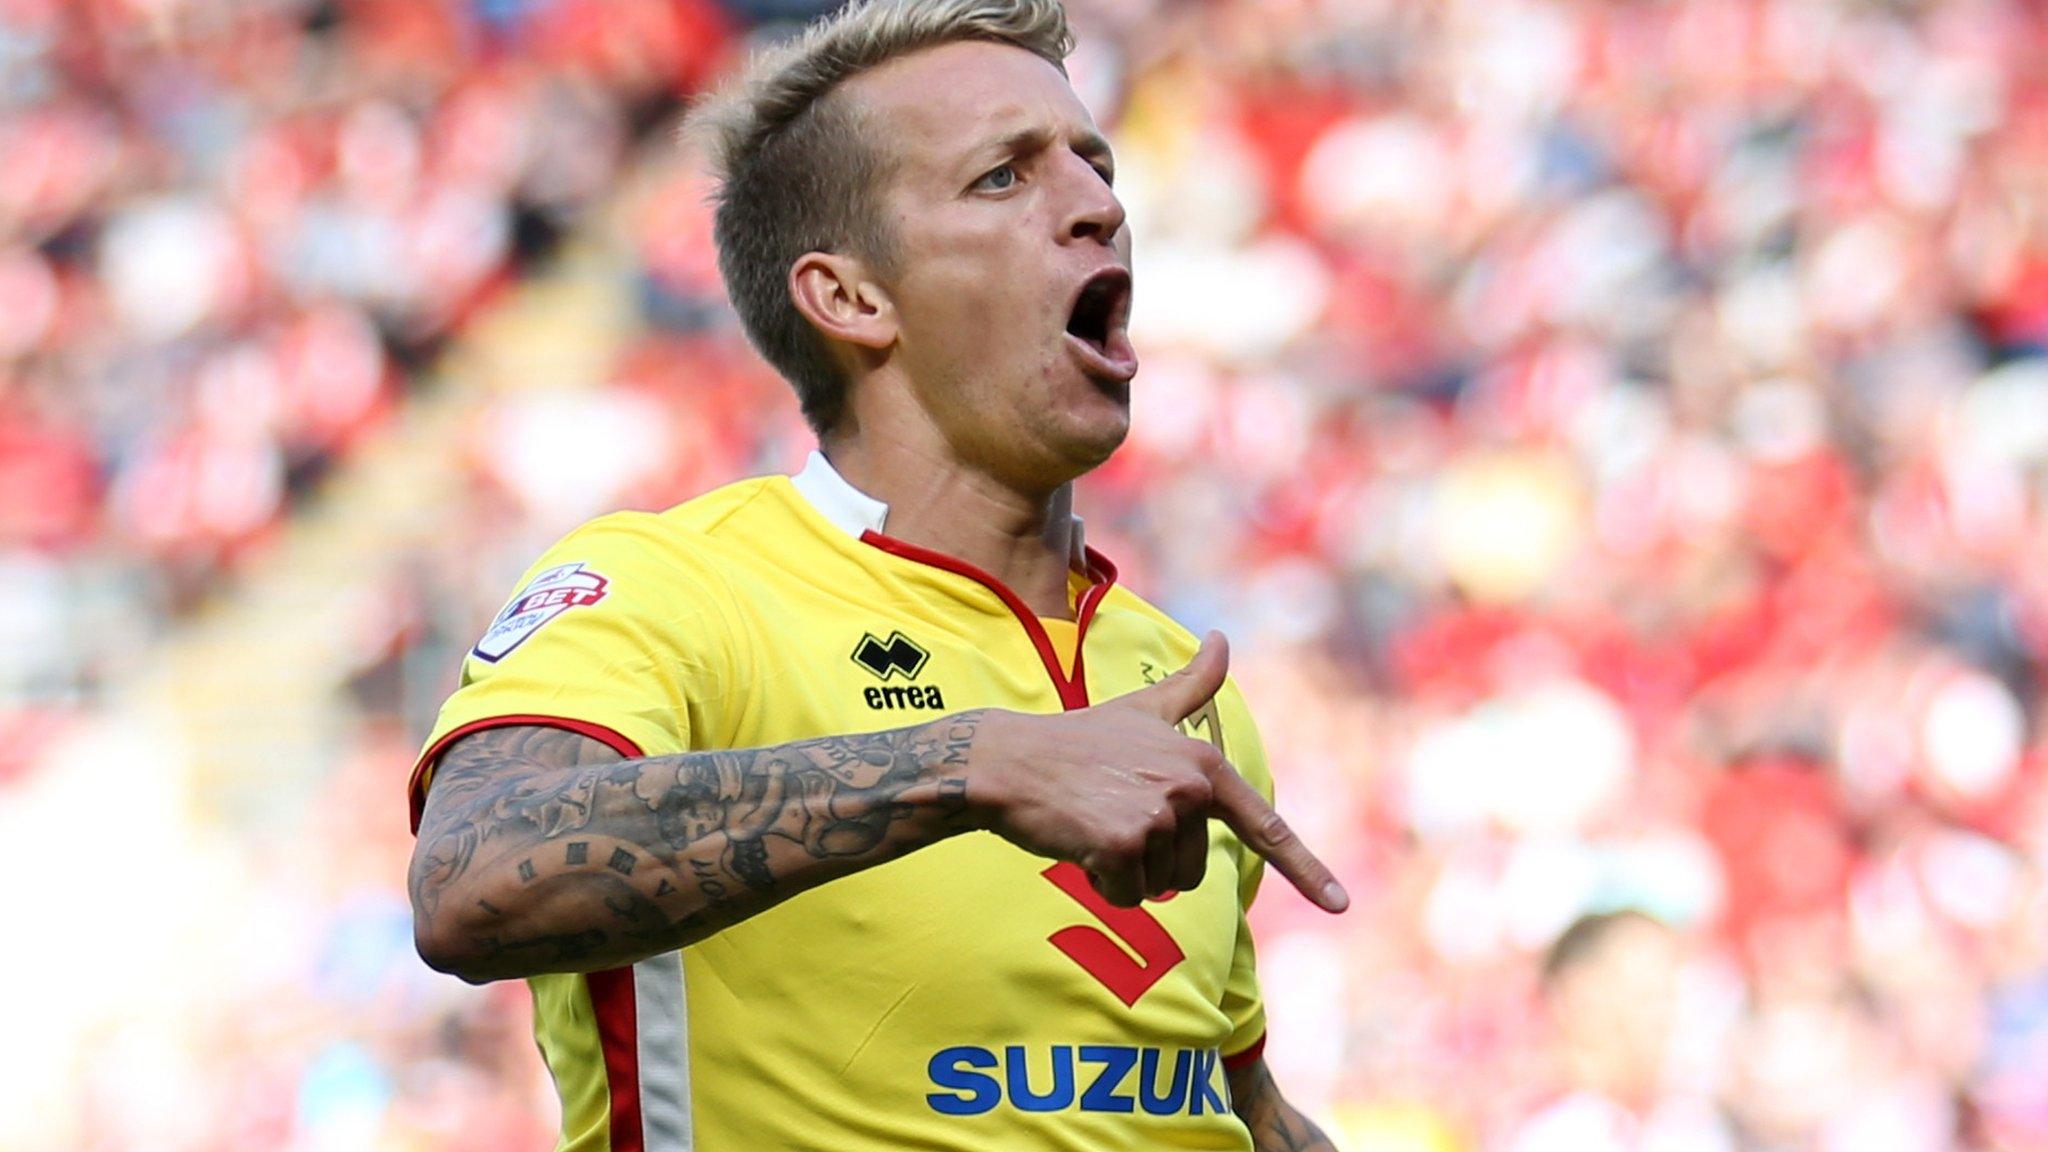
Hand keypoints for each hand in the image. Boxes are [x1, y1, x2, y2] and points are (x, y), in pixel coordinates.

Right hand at [965, 632, 1348, 911]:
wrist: (1009, 761)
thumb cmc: (1077, 740)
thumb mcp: (1142, 707)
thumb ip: (1193, 682)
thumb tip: (1223, 637)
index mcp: (1203, 762)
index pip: (1264, 827)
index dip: (1307, 871)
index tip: (1342, 906)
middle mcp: (1190, 787)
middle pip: (1191, 870)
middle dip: (1152, 861)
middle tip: (1111, 817)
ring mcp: (1159, 814)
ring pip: (1158, 885)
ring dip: (1124, 871)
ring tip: (1092, 824)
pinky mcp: (1125, 842)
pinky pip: (1126, 895)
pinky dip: (1101, 882)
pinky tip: (1077, 843)